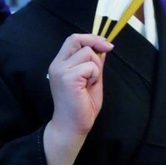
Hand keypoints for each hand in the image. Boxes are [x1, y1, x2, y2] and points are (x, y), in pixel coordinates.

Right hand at [44, 34, 112, 164]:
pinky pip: (90, 67)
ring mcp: (61, 70)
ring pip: (88, 54)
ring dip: (96, 67)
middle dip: (95, 43)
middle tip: (108, 50)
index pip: (73, 39)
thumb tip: (102, 48)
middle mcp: (57, 64)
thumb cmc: (81, 106)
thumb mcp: (91, 79)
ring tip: (90, 83)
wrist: (72, 127)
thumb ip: (93, 64)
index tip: (106, 44)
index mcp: (60, 63)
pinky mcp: (67, 78)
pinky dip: (95, 75)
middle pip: (77, 39)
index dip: (90, 37)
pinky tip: (89, 87)